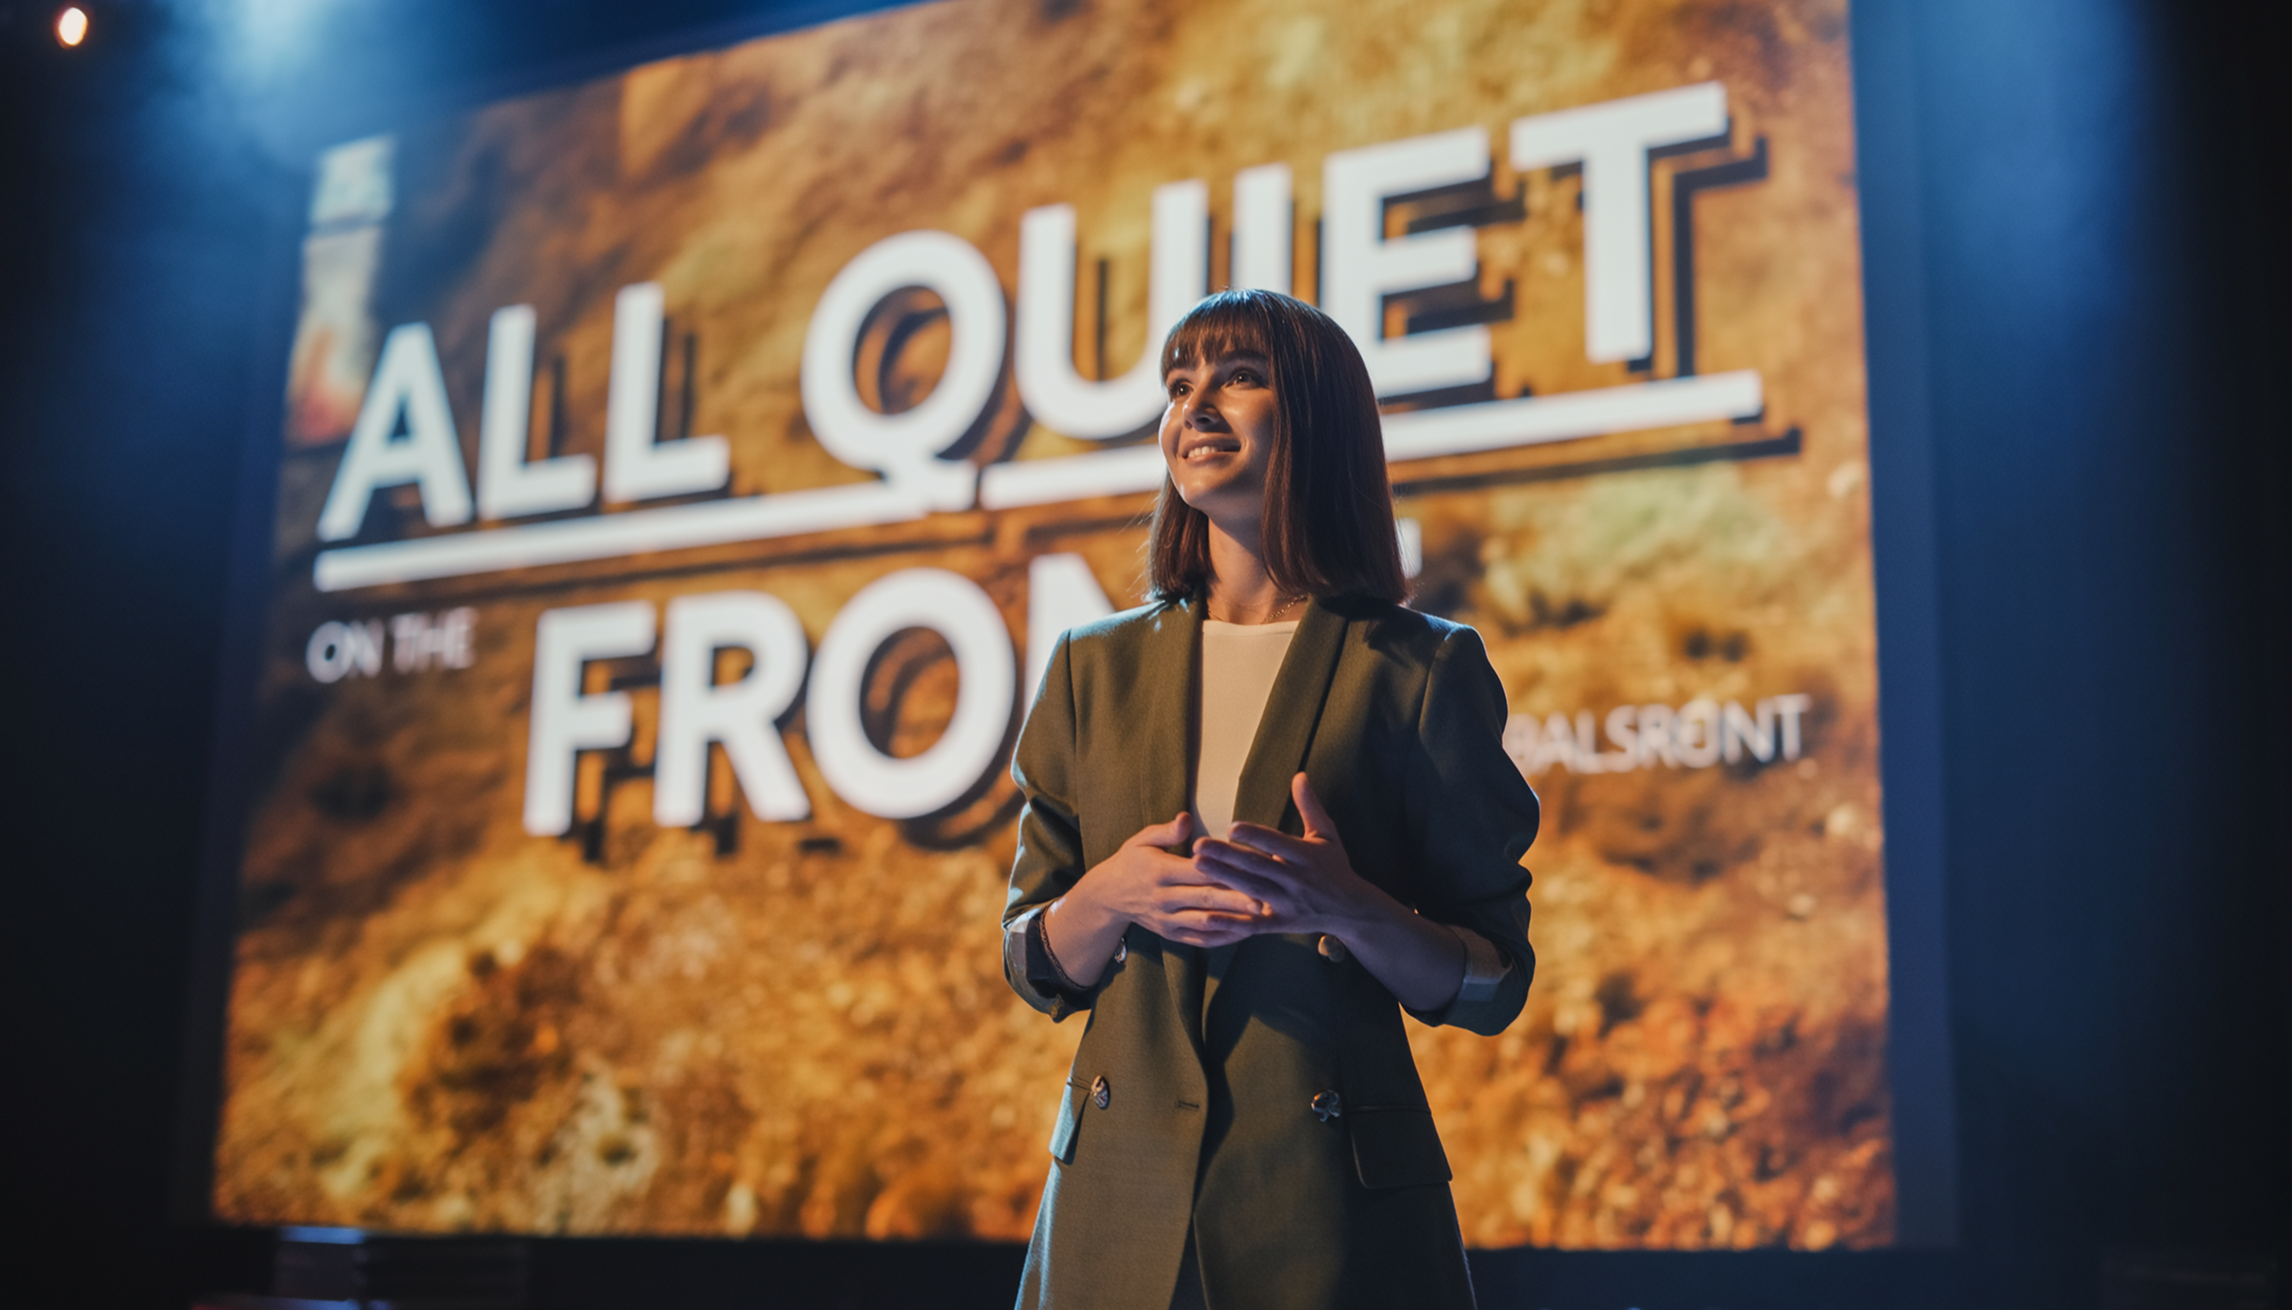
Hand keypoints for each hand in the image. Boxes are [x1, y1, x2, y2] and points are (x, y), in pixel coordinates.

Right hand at [1045, 814, 1268, 986]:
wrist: (1108, 896)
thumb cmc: (1131, 861)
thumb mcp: (1142, 840)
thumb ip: (1166, 831)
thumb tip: (1186, 818)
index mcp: (1160, 871)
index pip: (1197, 871)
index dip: (1223, 870)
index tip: (1248, 869)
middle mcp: (1164, 898)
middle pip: (1205, 899)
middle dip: (1234, 901)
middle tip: (1263, 902)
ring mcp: (1167, 920)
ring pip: (1204, 923)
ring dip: (1232, 923)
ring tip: (1259, 921)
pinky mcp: (1170, 935)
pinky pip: (1199, 939)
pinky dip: (1221, 938)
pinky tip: (1243, 933)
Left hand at [1190, 774, 1380, 937]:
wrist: (1352, 910)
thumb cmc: (1335, 867)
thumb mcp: (1327, 835)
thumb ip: (1310, 806)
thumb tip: (1299, 775)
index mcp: (1306, 856)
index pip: (1277, 843)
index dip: (1255, 836)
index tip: (1231, 827)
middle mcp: (1297, 880)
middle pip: (1258, 866)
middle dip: (1227, 856)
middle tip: (1198, 845)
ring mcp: (1288, 904)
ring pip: (1252, 890)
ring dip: (1224, 878)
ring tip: (1197, 865)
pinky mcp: (1281, 924)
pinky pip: (1253, 925)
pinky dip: (1231, 922)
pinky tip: (1208, 914)